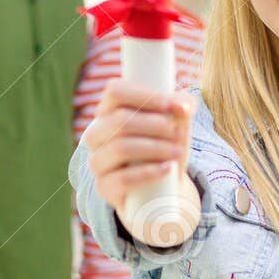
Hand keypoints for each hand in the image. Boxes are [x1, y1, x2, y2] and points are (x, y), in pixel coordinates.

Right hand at [84, 80, 193, 216]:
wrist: (162, 187)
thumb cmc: (164, 145)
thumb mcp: (176, 123)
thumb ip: (181, 107)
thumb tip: (182, 106)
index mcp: (109, 110)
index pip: (115, 91)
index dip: (143, 95)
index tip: (170, 105)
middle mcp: (96, 134)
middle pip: (120, 120)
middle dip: (154, 125)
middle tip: (177, 133)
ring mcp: (97, 161)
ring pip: (120, 148)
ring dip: (155, 148)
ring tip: (177, 151)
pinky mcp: (104, 187)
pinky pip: (122, 178)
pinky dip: (149, 172)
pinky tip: (167, 169)